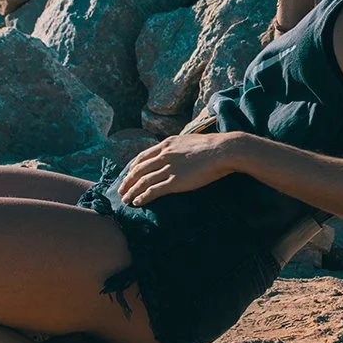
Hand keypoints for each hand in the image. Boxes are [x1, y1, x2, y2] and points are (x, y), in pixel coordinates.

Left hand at [116, 133, 235, 205]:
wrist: (221, 151)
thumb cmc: (212, 146)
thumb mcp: (190, 140)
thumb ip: (179, 146)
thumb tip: (179, 150)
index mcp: (167, 144)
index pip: (143, 156)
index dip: (133, 167)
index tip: (128, 174)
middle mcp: (164, 155)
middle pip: (139, 169)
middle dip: (128, 180)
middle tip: (121, 189)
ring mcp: (168, 168)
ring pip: (143, 181)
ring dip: (132, 191)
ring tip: (125, 199)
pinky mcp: (174, 181)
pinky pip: (153, 190)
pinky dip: (143, 197)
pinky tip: (137, 202)